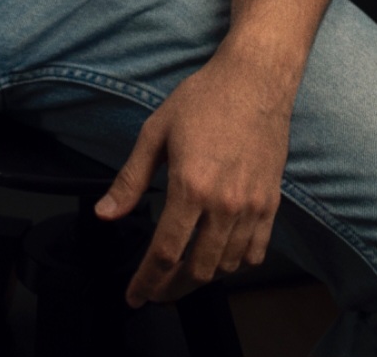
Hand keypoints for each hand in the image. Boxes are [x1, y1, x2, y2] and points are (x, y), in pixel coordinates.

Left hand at [93, 44, 291, 306]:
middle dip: (172, 288)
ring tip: (183, 273)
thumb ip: (131, 179)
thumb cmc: (203, 99)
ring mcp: (251, 206)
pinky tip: (220, 257)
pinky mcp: (271, 202)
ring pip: (227, 266)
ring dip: (202, 277)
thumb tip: (105, 214)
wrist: (255, 79)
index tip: (135, 296)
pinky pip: (256, 252)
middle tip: (156, 289)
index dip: (147, 281)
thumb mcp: (156, 131)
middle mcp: (223, 204)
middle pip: (197, 270)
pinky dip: (237, 264)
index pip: (165, 253)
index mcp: (190, 186)